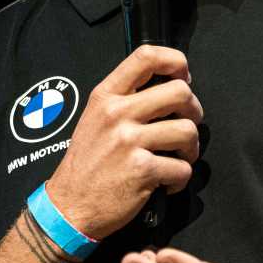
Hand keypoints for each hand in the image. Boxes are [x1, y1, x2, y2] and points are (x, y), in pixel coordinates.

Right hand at [46, 45, 201, 241]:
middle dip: (194, 110)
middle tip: (185, 124)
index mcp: (106, 97)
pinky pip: (183, 168)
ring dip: (190, 148)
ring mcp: (129, 141)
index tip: (183, 77)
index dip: (176, 61)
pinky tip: (165, 182)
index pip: (146, 56)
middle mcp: (117, 114)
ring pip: (188, 131)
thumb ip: (125, 99)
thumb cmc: (87, 164)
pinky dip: (180, 179)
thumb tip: (166, 87)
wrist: (69, 206)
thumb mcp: (95, 118)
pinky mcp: (142, 170)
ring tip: (177, 158)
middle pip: (180, 92)